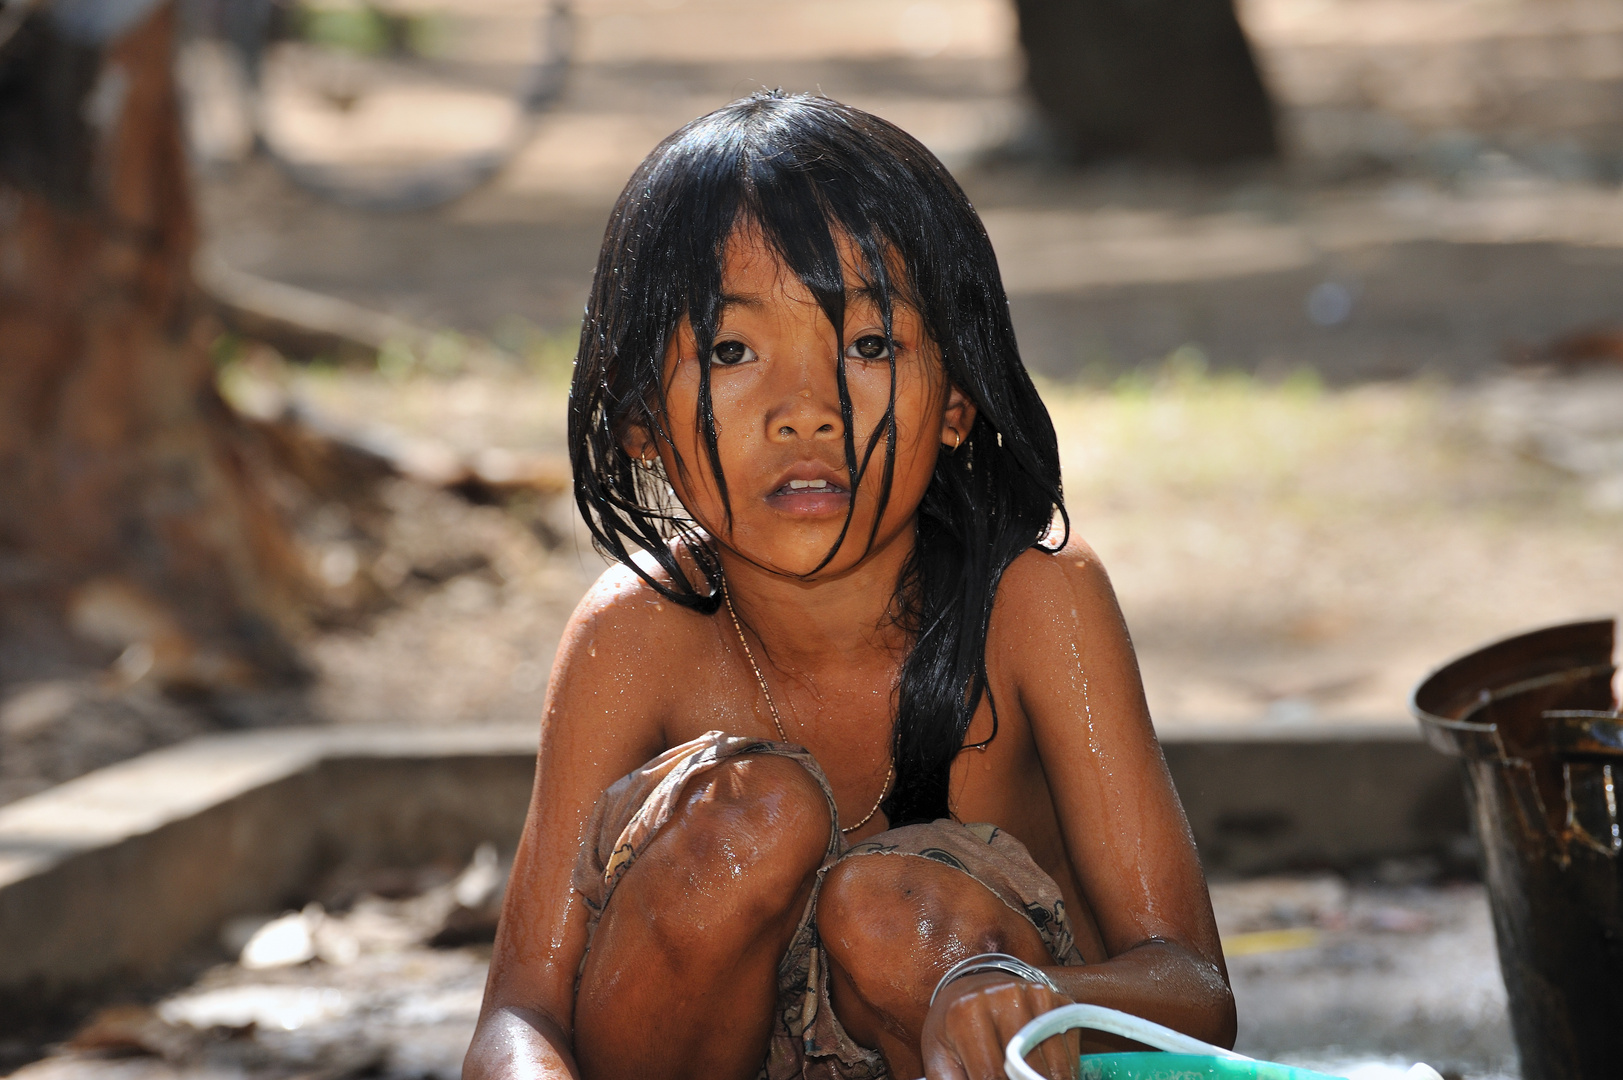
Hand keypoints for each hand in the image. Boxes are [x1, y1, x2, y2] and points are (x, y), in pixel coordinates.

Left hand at [919, 971, 1078, 1079]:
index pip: (991, 1075)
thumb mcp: (940, 1059)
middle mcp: (1003, 997)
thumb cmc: (953, 1030)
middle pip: (1026, 1069)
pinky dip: (1063, 1073)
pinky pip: (1069, 1050)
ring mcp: (1034, 995)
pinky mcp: (1057, 1000)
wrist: (970, 989)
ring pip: (1054, 1064)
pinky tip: (1045, 1076)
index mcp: (967, 1013)